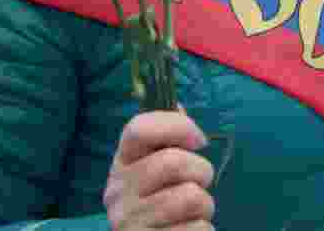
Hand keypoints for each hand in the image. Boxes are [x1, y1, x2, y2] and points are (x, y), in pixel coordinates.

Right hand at [104, 111, 215, 229]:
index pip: (139, 128)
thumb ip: (169, 138)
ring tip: (192, 211)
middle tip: (199, 183)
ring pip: (191, 196)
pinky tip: (186, 230)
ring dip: (205, 204)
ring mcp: (129, 222)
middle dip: (201, 171)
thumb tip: (177, 106)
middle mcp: (117, 192)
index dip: (177, 126)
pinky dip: (202, 228)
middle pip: (173, 161)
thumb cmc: (163, 200)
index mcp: (122, 163)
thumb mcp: (160, 167)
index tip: (199, 140)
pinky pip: (197, 228)